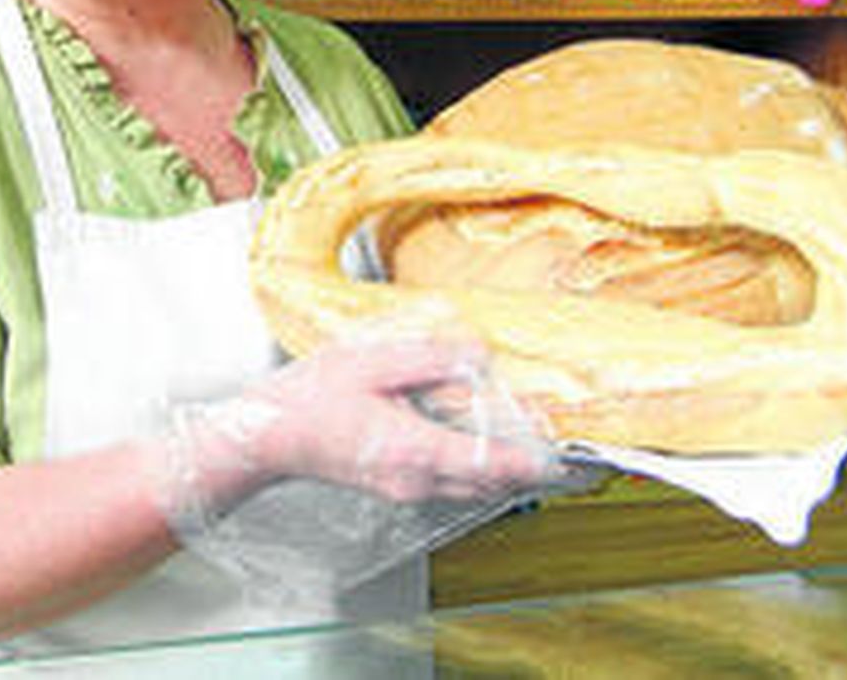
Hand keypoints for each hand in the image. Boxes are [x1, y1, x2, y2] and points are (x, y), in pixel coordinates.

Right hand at [157, 326, 558, 526]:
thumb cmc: (311, 398)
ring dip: (506, 467)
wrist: (270, 438)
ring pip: (475, 485)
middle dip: (531, 466)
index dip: (539, 465)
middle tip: (567, 448)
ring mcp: (407, 488)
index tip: (576, 464)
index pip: (495, 466)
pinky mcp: (398, 485)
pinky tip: (479, 437)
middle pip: (494, 482)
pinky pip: (452, 481)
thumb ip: (429, 359)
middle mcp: (418, 480)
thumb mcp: (370, 361)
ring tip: (533, 440)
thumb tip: (477, 357)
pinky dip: (477, 465)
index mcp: (415, 450)